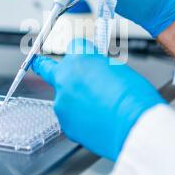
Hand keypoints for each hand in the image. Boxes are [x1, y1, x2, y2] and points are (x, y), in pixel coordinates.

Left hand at [32, 39, 165, 160]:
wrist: (135, 128)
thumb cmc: (134, 98)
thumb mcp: (118, 69)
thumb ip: (99, 66)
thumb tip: (95, 70)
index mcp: (80, 59)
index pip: (74, 46)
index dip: (82, 51)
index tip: (82, 54)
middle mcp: (65, 78)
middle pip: (48, 67)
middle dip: (43, 64)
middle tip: (39, 63)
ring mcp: (62, 103)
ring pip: (63, 96)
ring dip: (74, 99)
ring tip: (98, 108)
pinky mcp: (65, 124)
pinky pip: (70, 116)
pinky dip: (80, 117)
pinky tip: (97, 120)